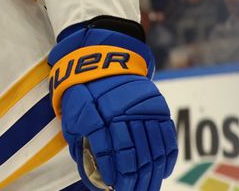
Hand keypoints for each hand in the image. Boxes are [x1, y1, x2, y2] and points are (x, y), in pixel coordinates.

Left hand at [60, 74, 177, 190]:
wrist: (102, 60)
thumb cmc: (82, 91)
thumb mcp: (71, 113)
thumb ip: (78, 140)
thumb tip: (87, 168)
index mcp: (95, 115)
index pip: (107, 153)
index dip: (112, 174)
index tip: (114, 187)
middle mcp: (120, 114)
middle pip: (132, 156)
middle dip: (133, 181)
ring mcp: (142, 110)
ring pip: (152, 151)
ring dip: (150, 175)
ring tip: (147, 188)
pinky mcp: (158, 107)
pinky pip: (167, 139)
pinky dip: (166, 159)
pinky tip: (161, 172)